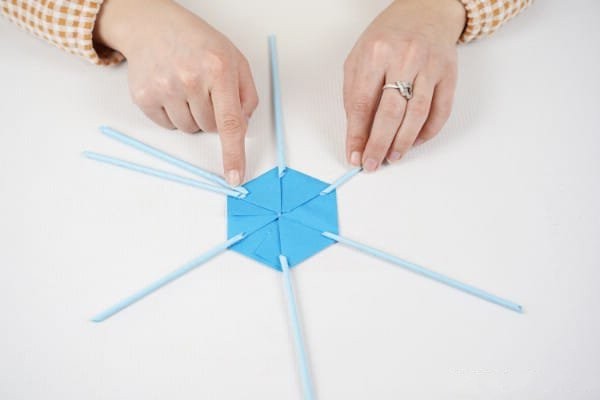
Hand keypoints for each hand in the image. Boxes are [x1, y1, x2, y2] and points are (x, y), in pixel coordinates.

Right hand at [94, 0, 257, 184]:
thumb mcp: (235, 59)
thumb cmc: (199, 43)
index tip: (235, 177)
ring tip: (186, 88)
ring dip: (192, 116)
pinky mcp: (144, 96)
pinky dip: (172, 115)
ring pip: (188, 130)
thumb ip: (247, 95)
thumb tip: (242, 128)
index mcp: (218, 70)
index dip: (234, 154)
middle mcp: (190, 79)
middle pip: (209, 129)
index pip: (230, 123)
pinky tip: (171, 91)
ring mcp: (164, 88)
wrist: (153, 26)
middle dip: (212, 116)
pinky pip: (167, 126)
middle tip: (204, 90)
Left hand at [343, 0, 465, 170]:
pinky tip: (414, 142)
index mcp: (376, 53)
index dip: (358, 135)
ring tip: (392, 157)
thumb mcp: (359, 58)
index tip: (354, 155)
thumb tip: (357, 136)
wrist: (425, 11)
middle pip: (391, 113)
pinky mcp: (449, 75)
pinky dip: (427, 132)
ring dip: (403, 142)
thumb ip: (355, 95)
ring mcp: (430, 67)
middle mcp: (405, 58)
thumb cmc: (387, 37)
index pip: (363, 103)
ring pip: (417, 116)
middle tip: (372, 164)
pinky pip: (441, 112)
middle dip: (379, 145)